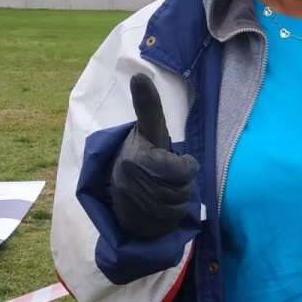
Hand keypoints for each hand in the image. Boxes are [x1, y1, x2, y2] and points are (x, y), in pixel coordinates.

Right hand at [110, 73, 198, 238]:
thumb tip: (139, 75)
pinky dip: (168, 219)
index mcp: (139, 157)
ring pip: (180, 206)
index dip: (184, 166)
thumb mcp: (148, 131)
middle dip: (181, 185)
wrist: (116, 193)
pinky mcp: (137, 226)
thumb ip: (148, 107)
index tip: (169, 161)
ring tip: (158, 192)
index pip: (186, 170)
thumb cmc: (141, 155)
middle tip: (163, 178)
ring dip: (175, 202)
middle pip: (185, 189)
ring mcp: (134, 206)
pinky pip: (171, 224)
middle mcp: (133, 181)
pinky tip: (155, 210)